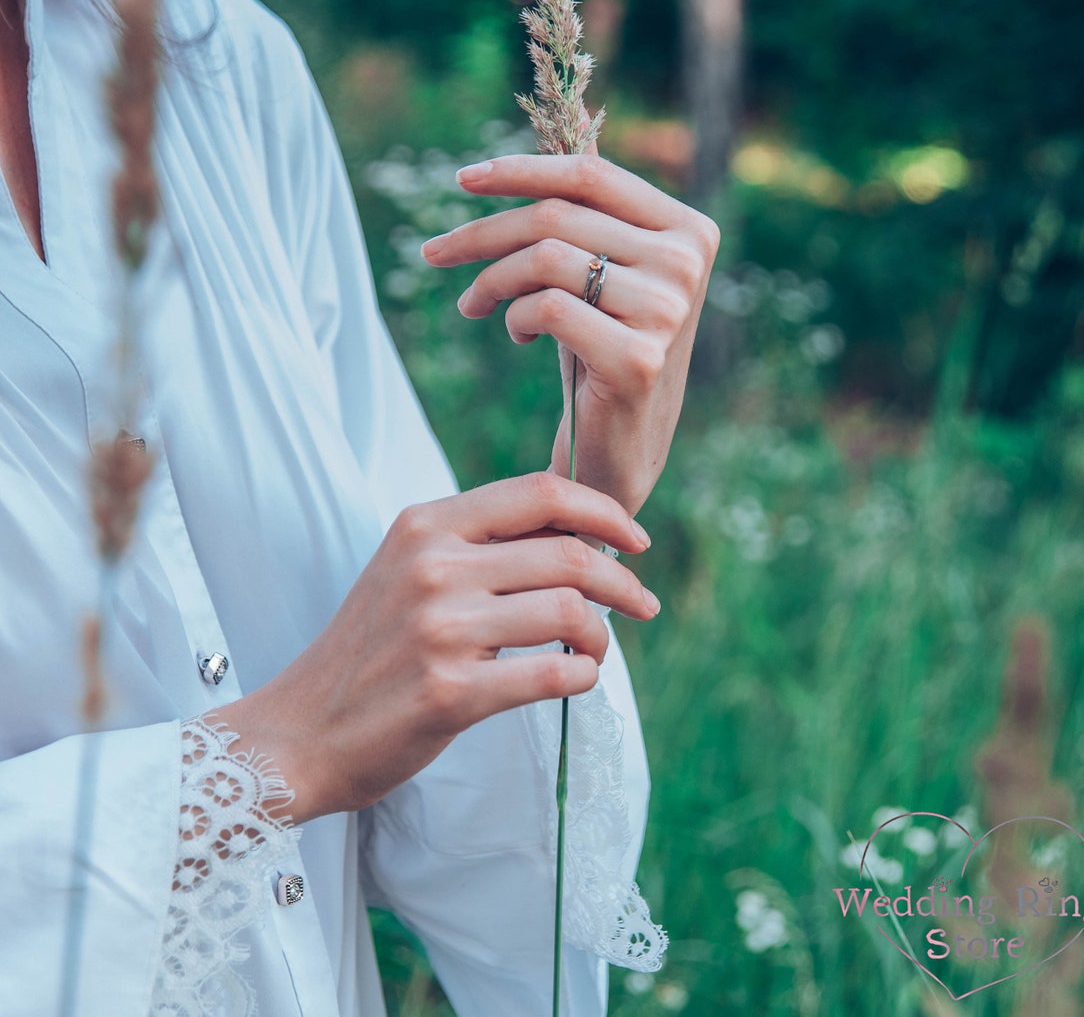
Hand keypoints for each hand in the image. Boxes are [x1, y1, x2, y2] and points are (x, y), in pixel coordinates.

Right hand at [218, 473, 655, 824]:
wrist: (300, 732)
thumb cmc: (370, 651)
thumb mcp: (410, 570)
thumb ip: (480, 545)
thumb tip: (578, 535)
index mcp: (426, 525)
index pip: (540, 493)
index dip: (603, 510)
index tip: (635, 539)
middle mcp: (433, 565)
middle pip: (567, 552)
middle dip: (622, 581)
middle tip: (641, 605)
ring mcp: (440, 627)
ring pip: (569, 610)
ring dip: (601, 635)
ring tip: (595, 651)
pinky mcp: (449, 691)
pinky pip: (553, 674)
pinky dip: (582, 677)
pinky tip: (577, 680)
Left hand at [421, 152, 718, 514]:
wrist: (621, 448)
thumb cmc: (602, 351)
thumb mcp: (601, 274)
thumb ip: (587, 216)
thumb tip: (536, 152)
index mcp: (689, 230)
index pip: (591, 176)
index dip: (520, 171)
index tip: (463, 179)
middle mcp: (687, 264)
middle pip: (557, 216)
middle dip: (482, 233)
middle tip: (435, 253)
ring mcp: (668, 311)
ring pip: (545, 258)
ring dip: (491, 280)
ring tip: (475, 304)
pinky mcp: (639, 358)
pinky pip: (546, 308)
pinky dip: (515, 318)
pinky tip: (518, 336)